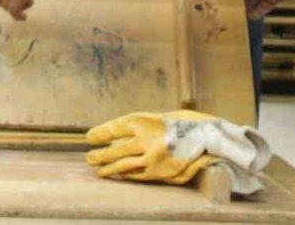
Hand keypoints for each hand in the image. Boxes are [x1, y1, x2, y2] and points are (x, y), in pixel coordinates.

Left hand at [84, 110, 270, 189]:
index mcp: (144, 121)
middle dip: (100, 155)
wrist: (206, 136)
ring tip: (98, 170)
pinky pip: (138, 175)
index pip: (115, 128)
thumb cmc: (177, 125)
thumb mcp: (156, 120)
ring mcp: (153, 158)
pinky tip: (119, 175)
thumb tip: (111, 140)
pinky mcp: (160, 172)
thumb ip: (136, 129)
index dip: (101, 133)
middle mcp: (147, 140)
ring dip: (109, 169)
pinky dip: (127, 175)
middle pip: (116, 150)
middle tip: (89, 158)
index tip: (89, 137)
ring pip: (124, 166)